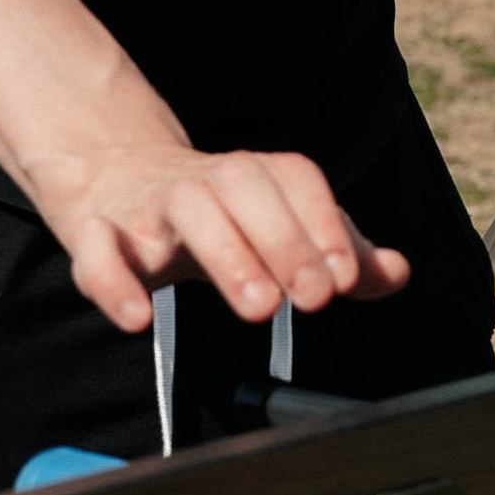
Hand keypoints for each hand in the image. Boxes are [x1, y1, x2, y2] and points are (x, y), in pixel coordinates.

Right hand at [28, 141, 413, 333]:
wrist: (112, 175)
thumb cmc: (215, 213)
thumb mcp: (278, 228)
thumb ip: (338, 254)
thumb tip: (397, 272)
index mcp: (253, 175)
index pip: (295, 180)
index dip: (325, 225)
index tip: (347, 278)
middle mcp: (205, 181)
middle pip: (244, 187)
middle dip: (286, 240)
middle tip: (315, 298)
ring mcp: (150, 206)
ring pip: (186, 210)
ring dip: (227, 253)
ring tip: (260, 306)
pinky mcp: (98, 234)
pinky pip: (97, 250)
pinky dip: (113, 281)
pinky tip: (137, 319)